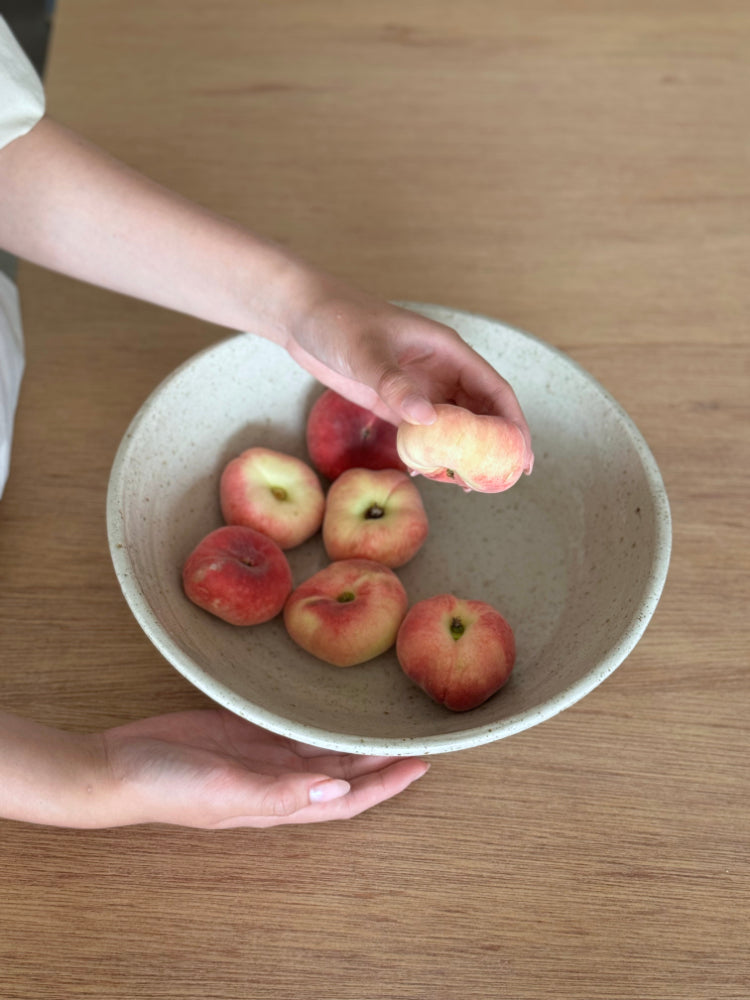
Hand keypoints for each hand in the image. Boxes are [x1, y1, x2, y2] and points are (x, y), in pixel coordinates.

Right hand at [101, 708, 428, 828]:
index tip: (422, 764)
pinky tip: (331, 702)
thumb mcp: (227, 792)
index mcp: (280, 802)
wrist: (118, 766)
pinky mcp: (242, 729)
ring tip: (383, 718)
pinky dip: (315, 717)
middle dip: (380, 759)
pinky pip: (290, 723)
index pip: (349, 799)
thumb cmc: (169, 785)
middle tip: (414, 735)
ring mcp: (260, 754)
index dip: (387, 785)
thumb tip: (340, 794)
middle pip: (344, 772)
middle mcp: (278, 779)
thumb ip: (282, 795)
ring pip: (321, 747)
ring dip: (352, 738)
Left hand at [283, 272, 533, 469]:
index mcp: (448, 351)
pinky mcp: (395, 402)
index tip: (521, 455)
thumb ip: (395, 384)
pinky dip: (432, 452)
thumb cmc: (338, 320)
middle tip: (500, 481)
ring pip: (454, 426)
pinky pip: (424, 432)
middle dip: (494, 446)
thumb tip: (428, 420)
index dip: (514, 423)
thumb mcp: (367, 351)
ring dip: (463, 453)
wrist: (301, 316)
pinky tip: (431, 473)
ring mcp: (418, 387)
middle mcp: (440, 370)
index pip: (494, 390)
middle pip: (481, 413)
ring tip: (468, 485)